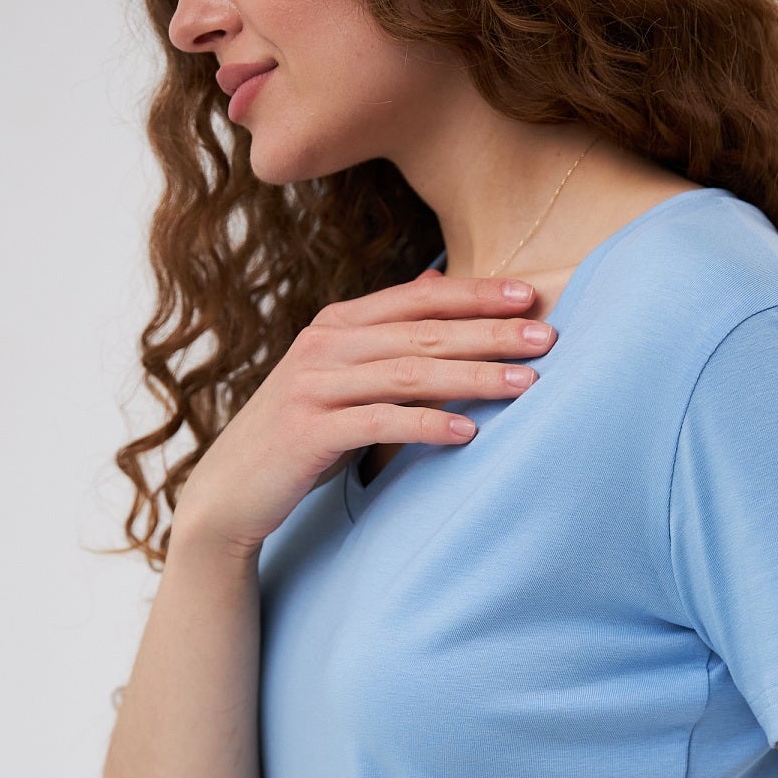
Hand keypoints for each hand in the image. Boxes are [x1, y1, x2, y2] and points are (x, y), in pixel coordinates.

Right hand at [171, 269, 555, 557]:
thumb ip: (388, 336)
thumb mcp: (343, 376)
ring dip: (471, 377)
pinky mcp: (307, 431)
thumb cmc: (301, 434)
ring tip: (525, 384)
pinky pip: (378, 423)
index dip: (476, 294)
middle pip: (422, 331)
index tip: (531, 295)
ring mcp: (312, 386)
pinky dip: (427, 425)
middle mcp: (323, 344)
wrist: (230, 492)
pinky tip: (469, 433)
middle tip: (547, 336)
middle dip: (490, 332)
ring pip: (407, 373)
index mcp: (337, 323)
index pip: (419, 299)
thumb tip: (438, 285)